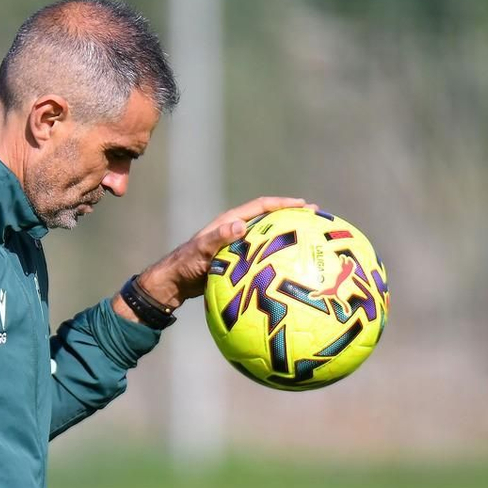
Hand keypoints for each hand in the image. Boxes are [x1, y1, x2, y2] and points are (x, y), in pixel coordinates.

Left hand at [122, 195, 311, 311]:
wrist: (173, 283)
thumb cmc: (184, 266)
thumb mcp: (201, 252)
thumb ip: (218, 238)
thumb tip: (239, 225)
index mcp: (229, 222)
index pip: (261, 207)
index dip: (283, 204)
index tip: (304, 205)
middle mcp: (235, 230)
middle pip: (268, 219)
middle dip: (291, 217)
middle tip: (315, 219)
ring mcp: (237, 246)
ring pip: (266, 238)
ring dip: (285, 238)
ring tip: (308, 243)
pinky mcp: (236, 261)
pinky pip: (261, 257)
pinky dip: (275, 259)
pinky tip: (289, 271)